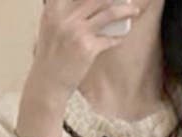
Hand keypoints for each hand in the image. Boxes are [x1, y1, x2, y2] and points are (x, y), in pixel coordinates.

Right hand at [28, 0, 142, 99]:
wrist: (48, 83)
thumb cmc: (50, 57)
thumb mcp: (50, 28)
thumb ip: (63, 13)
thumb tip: (87, 5)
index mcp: (54, 9)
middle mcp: (65, 17)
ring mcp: (77, 32)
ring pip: (108, 14)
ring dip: (125, 10)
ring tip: (134, 10)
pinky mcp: (88, 49)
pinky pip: (109, 39)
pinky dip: (118, 37)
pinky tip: (122, 36)